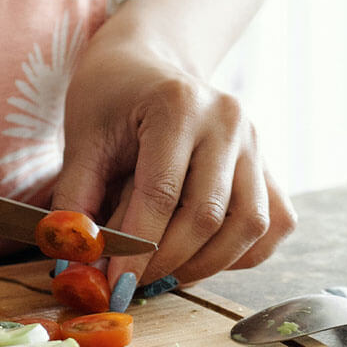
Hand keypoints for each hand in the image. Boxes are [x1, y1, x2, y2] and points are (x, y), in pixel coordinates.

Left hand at [53, 38, 295, 287]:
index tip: (114, 283)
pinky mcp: (268, 165)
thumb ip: (76, 199)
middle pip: (208, 216)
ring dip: (204, 264)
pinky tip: (197, 255)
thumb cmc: (108, 97)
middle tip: (131, 282)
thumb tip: (75, 260)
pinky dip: (238, 253)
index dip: (137, 247)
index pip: (161, 193)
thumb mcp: (81, 139)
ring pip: (248, 227)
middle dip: (166, 261)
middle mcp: (228, 121)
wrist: (144, 63)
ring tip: (160, 272)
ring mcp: (256, 143)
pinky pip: (271, 225)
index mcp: (178, 104)